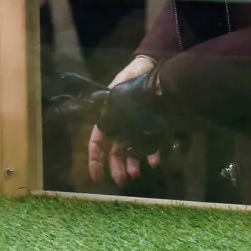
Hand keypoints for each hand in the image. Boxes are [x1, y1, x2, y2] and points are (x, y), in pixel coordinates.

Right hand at [88, 56, 163, 187]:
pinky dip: (153, 155)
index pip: (98, 142)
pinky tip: (155, 161)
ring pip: (133, 152)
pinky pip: (153, 146)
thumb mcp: (117, 90)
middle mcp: (122, 126)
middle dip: (116, 167)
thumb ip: (108, 106)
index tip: (96, 176)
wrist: (154, 68)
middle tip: (121, 181)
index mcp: (109, 118)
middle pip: (116, 151)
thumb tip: (98, 122)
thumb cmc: (132, 77)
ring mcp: (139, 129)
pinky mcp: (155, 129)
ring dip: (133, 165)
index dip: (95, 159)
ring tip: (137, 174)